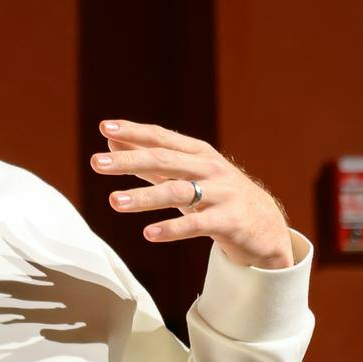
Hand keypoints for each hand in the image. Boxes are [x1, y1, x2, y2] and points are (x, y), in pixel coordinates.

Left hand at [90, 120, 293, 268]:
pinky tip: (148, 234)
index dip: (134, 132)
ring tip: (114, 202)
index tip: (104, 128)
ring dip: (144, 197)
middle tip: (96, 163)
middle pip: (165, 161)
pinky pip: (197, 224)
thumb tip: (111, 143)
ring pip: (178, 192)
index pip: (161, 138)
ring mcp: (222, 194)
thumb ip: (150, 162)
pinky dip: (172, 229)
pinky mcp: (229, 221)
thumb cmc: (217, 196)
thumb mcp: (187, 175)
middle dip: (129, 161)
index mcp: (199, 153)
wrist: (266, 227)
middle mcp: (210, 169)